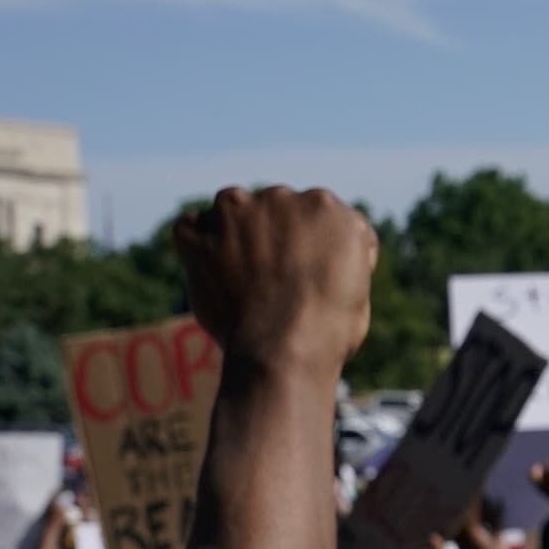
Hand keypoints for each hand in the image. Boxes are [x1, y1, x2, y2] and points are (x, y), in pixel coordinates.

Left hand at [174, 186, 376, 381]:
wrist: (284, 352)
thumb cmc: (329, 329)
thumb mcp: (358, 284)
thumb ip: (335, 256)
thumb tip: (315, 263)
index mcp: (328, 208)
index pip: (317, 215)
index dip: (313, 245)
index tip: (309, 274)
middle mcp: (284, 196)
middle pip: (275, 207)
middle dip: (274, 235)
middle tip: (274, 279)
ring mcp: (239, 212)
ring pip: (232, 207)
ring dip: (235, 231)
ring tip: (242, 274)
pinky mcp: (200, 234)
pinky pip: (190, 227)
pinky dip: (195, 244)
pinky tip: (209, 269)